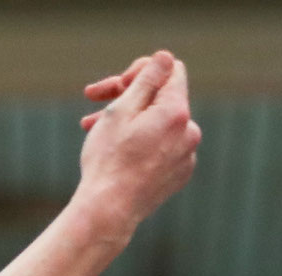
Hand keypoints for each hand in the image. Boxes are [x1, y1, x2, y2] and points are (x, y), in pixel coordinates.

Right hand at [73, 50, 201, 230]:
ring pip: (159, 126)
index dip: (142, 71)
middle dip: (128, 99)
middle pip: (162, 100)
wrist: (109, 211)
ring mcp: (186, 155)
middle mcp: (190, 131)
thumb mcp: (121, 111)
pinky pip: (163, 149)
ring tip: (94, 133)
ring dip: (130, 124)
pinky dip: (142, 146)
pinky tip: (118, 156)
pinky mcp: (179, 174)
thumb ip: (146, 80)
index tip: (118, 85)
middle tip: (91, 104)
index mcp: (176, 111)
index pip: (171, 70)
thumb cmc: (108, 161)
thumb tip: (165, 58)